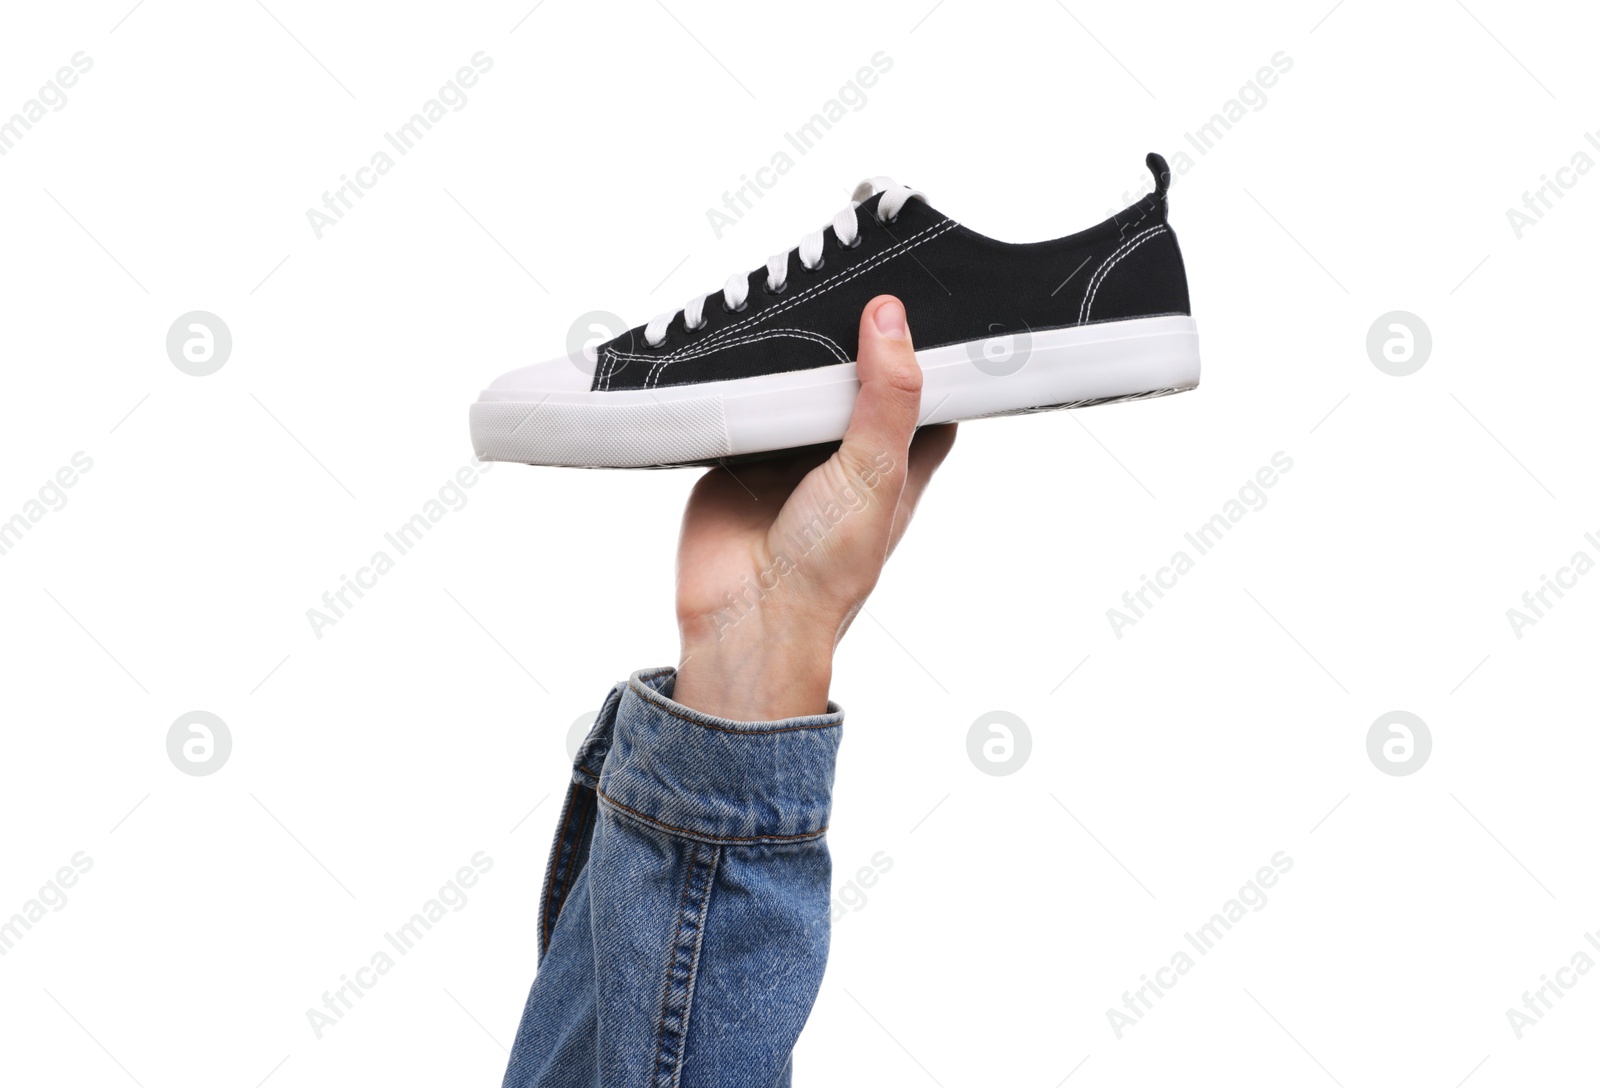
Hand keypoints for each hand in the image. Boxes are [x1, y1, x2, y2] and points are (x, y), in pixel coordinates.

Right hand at [672, 296, 956, 719]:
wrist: (745, 617)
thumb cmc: (827, 571)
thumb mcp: (876, 474)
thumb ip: (888, 396)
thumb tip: (891, 319)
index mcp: (897, 462)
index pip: (925, 392)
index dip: (927, 349)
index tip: (921, 299)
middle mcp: (846, 454)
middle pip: (855, 377)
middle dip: (850, 339)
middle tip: (850, 279)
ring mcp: (790, 451)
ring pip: (795, 384)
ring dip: (790, 354)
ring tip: (794, 292)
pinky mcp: (739, 451)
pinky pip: (741, 400)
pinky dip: (739, 376)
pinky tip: (741, 343)